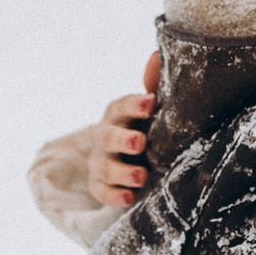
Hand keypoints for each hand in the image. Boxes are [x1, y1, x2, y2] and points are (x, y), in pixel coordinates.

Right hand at [87, 50, 162, 207]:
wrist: (133, 158)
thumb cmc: (146, 127)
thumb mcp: (151, 110)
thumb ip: (154, 86)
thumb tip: (156, 55)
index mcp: (118, 115)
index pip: (119, 106)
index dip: (133, 105)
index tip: (151, 103)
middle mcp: (104, 137)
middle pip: (107, 136)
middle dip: (122, 140)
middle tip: (141, 143)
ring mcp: (100, 162)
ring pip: (104, 167)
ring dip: (122, 172)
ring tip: (142, 176)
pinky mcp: (100, 185)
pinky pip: (101, 192)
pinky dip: (114, 196)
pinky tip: (129, 199)